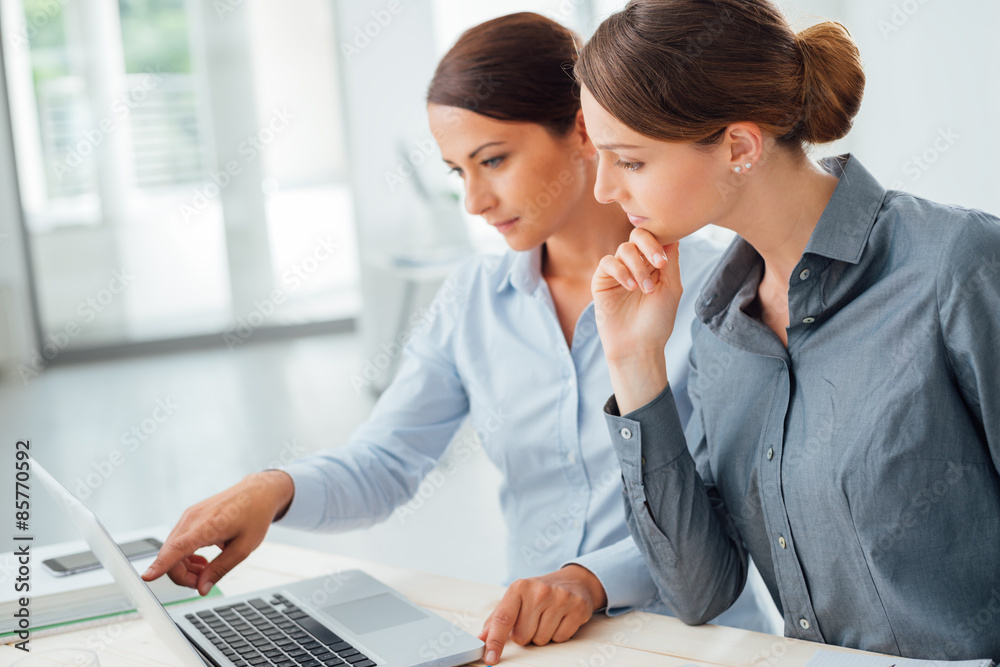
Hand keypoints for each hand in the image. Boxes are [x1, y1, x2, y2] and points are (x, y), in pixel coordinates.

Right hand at [141, 470, 293, 594]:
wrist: (258, 492)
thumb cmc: (255, 516)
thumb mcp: (244, 548)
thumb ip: (220, 569)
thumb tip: (201, 589)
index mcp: (208, 525)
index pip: (178, 549)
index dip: (161, 565)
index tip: (147, 577)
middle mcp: (192, 519)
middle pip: (171, 555)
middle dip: (183, 576)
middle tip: (204, 581)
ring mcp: (189, 516)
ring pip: (172, 551)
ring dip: (185, 567)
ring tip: (207, 569)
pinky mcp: (189, 516)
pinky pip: (178, 542)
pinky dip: (185, 557)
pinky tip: (202, 560)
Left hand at [477, 565, 606, 664]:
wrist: (573, 581)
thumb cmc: (540, 592)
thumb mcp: (516, 598)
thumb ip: (497, 619)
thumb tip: (481, 639)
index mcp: (519, 587)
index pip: (503, 618)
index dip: (495, 641)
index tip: (490, 657)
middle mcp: (539, 591)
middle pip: (522, 636)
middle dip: (525, 634)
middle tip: (533, 619)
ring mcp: (560, 598)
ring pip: (541, 640)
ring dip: (541, 635)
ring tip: (547, 618)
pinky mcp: (577, 608)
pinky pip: (560, 639)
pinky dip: (558, 634)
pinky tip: (560, 619)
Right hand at [593, 228, 681, 412]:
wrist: (637, 346)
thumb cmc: (657, 321)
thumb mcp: (671, 288)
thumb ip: (670, 260)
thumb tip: (672, 233)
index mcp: (654, 265)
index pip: (656, 238)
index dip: (661, 241)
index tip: (665, 261)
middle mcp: (636, 265)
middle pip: (638, 235)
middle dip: (649, 246)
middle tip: (659, 264)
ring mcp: (618, 272)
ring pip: (624, 249)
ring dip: (638, 267)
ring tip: (645, 289)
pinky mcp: (602, 280)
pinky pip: (608, 262)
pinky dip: (620, 271)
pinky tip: (629, 287)